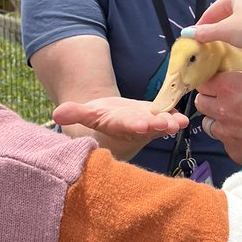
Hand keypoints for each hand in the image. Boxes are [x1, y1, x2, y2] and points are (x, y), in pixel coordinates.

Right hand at [52, 95, 188, 143]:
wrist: (114, 120)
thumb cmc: (100, 118)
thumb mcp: (87, 113)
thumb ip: (74, 113)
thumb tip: (56, 114)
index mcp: (119, 126)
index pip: (126, 126)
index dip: (134, 125)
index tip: (142, 125)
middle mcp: (136, 128)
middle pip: (148, 127)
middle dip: (158, 126)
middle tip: (169, 125)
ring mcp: (149, 125)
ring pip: (161, 124)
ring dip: (171, 123)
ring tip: (180, 122)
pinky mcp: (158, 118)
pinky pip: (169, 116)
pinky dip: (176, 115)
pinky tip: (185, 115)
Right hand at [190, 0, 241, 90]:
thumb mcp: (225, 31)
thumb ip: (206, 32)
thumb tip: (187, 33)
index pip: (214, 8)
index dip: (203, 22)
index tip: (195, 35)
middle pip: (229, 11)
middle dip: (218, 24)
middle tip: (210, 37)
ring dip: (233, 27)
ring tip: (226, 40)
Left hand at [195, 66, 241, 165]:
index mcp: (229, 86)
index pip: (203, 81)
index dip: (211, 81)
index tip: (218, 81)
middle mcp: (221, 109)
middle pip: (201, 102)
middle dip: (210, 99)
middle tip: (226, 98)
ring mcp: (225, 131)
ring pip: (209, 123)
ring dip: (218, 119)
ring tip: (236, 117)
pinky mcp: (232, 149)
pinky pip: (224, 141)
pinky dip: (230, 137)